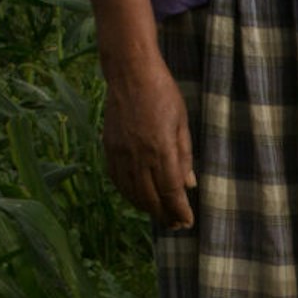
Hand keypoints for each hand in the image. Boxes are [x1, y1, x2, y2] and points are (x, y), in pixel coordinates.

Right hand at [103, 56, 196, 228]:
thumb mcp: (182, 122)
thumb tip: (189, 185)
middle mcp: (139, 156)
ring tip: (159, 214)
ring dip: (146, 208)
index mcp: (161, 149)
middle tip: (175, 224)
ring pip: (132, 193)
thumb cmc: (162, 93)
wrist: (130, 73)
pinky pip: (117, 181)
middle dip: (164, 215)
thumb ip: (184, 156)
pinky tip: (138, 198)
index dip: (179, 210)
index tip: (186, 222)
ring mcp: (121, 153)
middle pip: (150, 198)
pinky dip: (128, 194)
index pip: (171, 191)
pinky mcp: (109, 148)